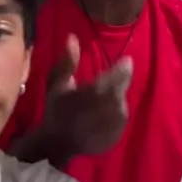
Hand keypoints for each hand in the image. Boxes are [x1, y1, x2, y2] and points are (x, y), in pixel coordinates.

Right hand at [43, 34, 132, 155]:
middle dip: (119, 81)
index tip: (125, 60)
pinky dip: (115, 112)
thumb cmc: (56, 110)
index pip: (118, 75)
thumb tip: (72, 37)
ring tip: (103, 99)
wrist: (57, 144)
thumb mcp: (56, 83)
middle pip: (122, 88)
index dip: (123, 67)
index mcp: (95, 92)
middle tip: (110, 80)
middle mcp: (110, 108)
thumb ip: (68, 61)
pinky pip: (121, 118)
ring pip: (122, 103)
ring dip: (116, 97)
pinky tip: (103, 113)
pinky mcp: (118, 135)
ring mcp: (116, 124)